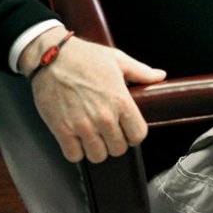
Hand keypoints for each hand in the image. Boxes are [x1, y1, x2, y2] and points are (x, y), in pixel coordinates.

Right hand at [22, 29, 165, 162]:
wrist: (52, 56)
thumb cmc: (85, 56)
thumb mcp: (117, 59)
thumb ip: (141, 71)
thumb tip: (160, 76)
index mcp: (121, 100)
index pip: (138, 135)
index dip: (134, 133)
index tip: (127, 129)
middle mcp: (104, 117)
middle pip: (118, 149)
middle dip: (115, 141)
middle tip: (108, 129)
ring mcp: (82, 126)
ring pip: (98, 156)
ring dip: (96, 148)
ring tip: (93, 134)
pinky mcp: (62, 130)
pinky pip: (74, 156)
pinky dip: (76, 150)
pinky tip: (76, 137)